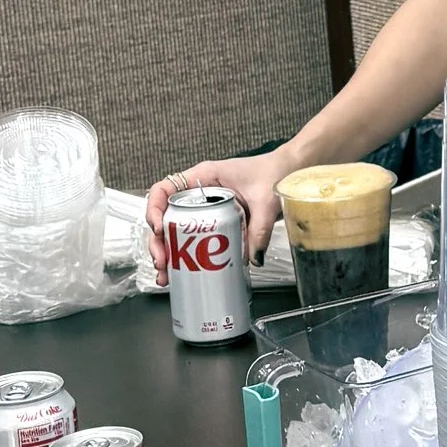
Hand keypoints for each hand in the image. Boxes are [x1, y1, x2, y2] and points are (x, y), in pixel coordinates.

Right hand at [141, 151, 289, 271]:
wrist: (291, 172)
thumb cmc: (275, 172)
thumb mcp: (266, 200)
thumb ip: (259, 229)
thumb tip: (251, 258)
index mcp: (204, 177)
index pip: (165, 188)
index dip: (154, 208)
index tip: (158, 229)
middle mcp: (199, 192)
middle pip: (165, 216)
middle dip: (159, 241)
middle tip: (162, 262)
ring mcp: (205, 207)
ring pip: (175, 230)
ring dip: (167, 252)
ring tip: (166, 274)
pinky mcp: (216, 221)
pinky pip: (195, 237)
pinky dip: (186, 254)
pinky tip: (181, 272)